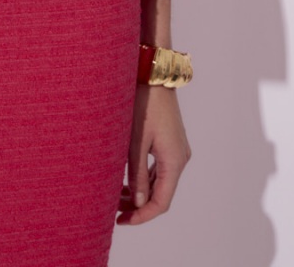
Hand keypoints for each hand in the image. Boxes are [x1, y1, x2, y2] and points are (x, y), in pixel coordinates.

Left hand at [116, 83, 191, 224]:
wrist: (154, 74)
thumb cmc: (143, 103)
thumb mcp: (135, 140)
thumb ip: (137, 173)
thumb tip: (137, 202)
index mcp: (174, 161)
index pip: (161, 202)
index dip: (142, 215)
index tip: (122, 221)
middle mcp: (180, 158)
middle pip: (161, 193)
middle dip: (138, 205)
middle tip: (114, 211)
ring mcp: (177, 149)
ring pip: (160, 181)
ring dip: (141, 192)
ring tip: (115, 197)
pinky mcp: (171, 141)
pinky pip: (160, 168)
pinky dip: (144, 178)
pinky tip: (126, 179)